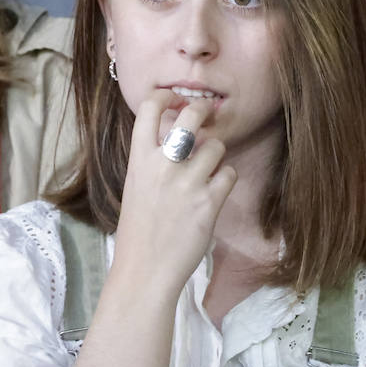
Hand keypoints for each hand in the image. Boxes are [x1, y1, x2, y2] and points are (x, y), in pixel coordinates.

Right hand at [112, 91, 237, 297]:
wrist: (145, 269)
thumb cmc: (140, 229)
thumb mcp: (136, 185)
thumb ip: (152, 159)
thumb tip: (171, 132)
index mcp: (139, 159)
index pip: (149, 107)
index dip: (166, 96)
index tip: (175, 99)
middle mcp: (163, 165)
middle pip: (191, 116)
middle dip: (203, 110)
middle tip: (206, 115)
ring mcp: (187, 183)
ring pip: (216, 146)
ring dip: (216, 155)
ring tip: (207, 170)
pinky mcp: (209, 202)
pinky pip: (229, 173)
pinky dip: (225, 179)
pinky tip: (215, 191)